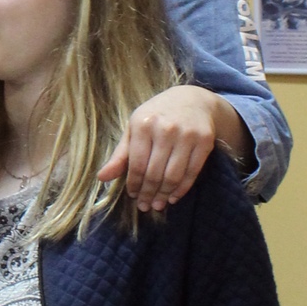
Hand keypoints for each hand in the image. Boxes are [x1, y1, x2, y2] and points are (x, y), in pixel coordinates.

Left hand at [99, 85, 220, 212]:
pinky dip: (182, 189)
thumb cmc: (156, 117)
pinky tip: (174, 197)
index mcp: (143, 125)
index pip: (137, 164)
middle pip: (155, 173)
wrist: (192, 100)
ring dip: (164, 195)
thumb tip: (102, 178)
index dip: (134, 184)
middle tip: (145, 206)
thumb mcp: (134, 129)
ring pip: (173, 176)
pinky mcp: (204, 141)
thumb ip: (120, 155)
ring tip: (158, 205)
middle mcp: (166, 129)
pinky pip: (192, 172)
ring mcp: (187, 135)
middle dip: (148, 193)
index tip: (133, 195)